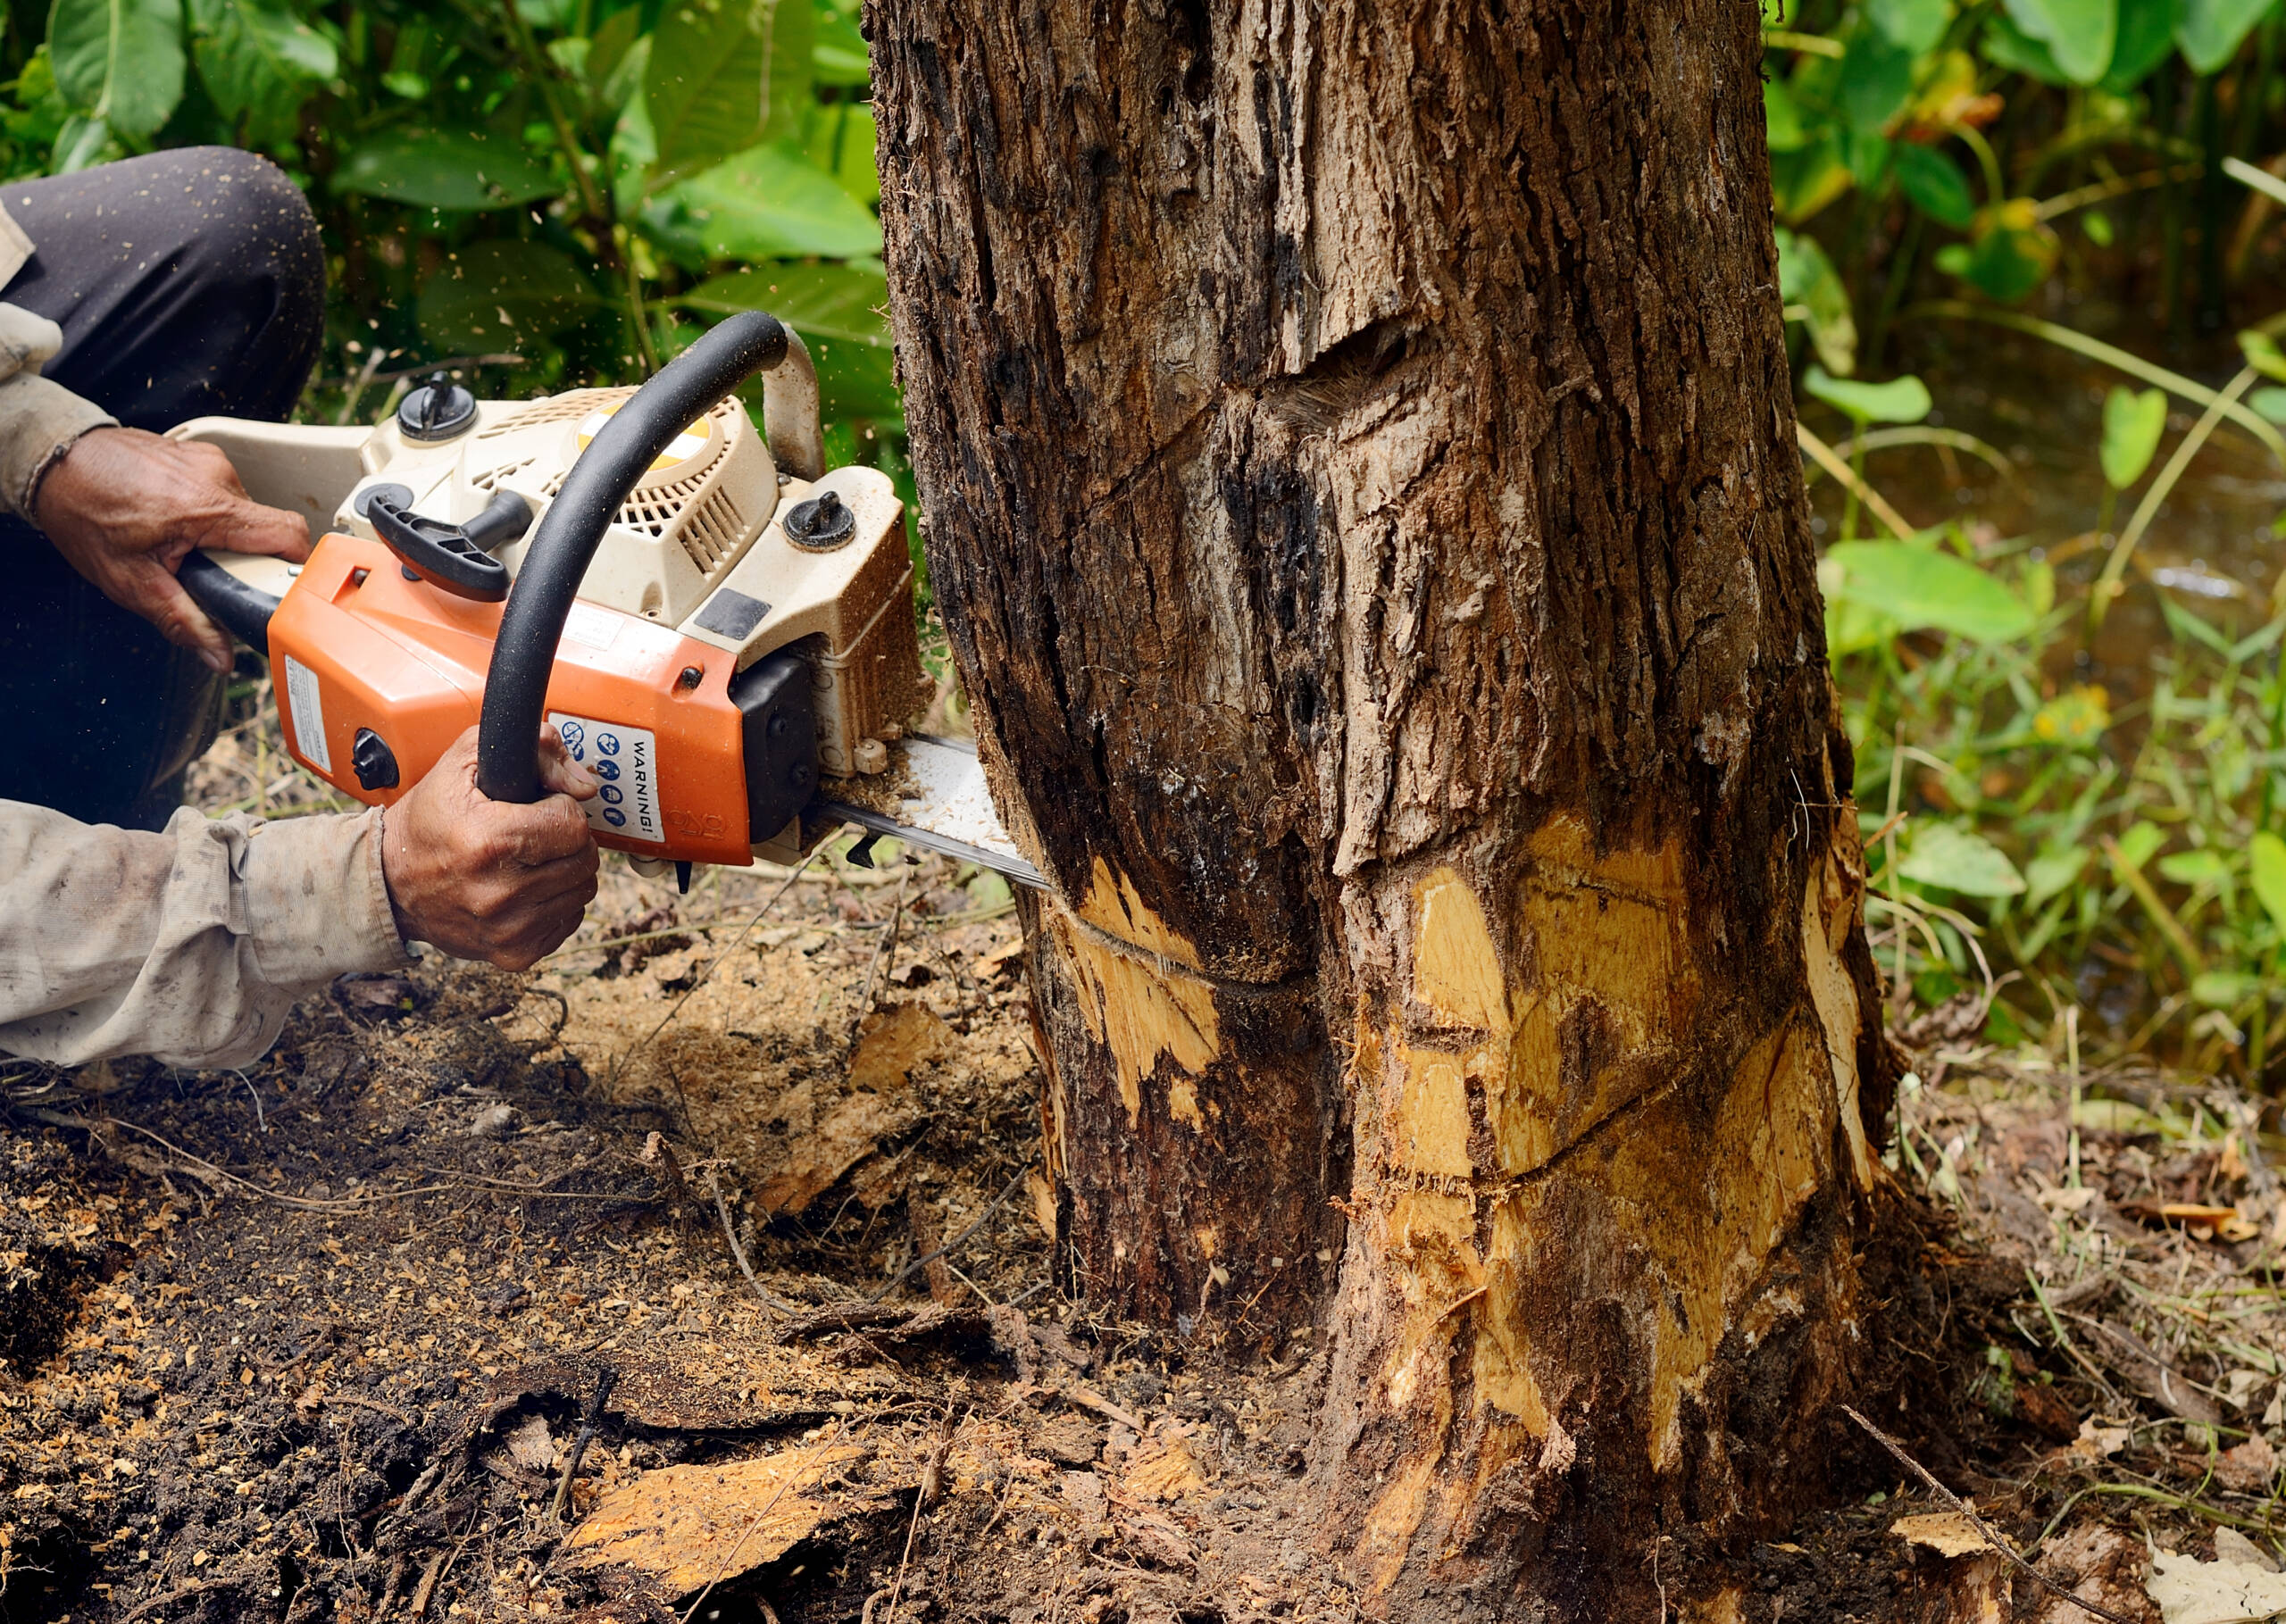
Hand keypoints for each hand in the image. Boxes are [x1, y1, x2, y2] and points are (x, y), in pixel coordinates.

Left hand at [35, 426, 312, 673]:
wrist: (53, 462)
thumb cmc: (83, 512)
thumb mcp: (129, 580)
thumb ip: (181, 619)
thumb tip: (219, 655)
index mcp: (205, 507)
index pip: (288, 534)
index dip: (298, 567)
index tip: (286, 589)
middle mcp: (215, 477)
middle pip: (267, 529)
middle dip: (246, 559)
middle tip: (208, 573)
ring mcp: (209, 461)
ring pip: (246, 513)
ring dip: (227, 537)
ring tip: (185, 545)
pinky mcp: (201, 455)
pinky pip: (226, 493)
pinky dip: (212, 515)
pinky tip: (177, 522)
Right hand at [381, 726, 601, 968]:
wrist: (390, 884)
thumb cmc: (429, 820)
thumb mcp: (465, 763)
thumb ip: (534, 749)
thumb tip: (585, 784)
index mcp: (488, 841)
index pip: (574, 825)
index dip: (560, 808)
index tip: (537, 808)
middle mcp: (499, 892)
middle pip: (585, 859)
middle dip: (567, 839)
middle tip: (537, 833)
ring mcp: (508, 929)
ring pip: (583, 890)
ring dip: (566, 869)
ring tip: (530, 859)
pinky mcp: (513, 954)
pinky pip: (569, 920)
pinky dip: (557, 901)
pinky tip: (526, 887)